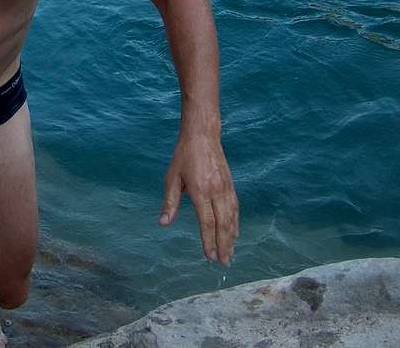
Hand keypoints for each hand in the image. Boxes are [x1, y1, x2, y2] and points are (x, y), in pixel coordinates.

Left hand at [159, 133, 238, 264]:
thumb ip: (170, 202)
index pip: (206, 222)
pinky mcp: (230, 184)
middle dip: (224, 245)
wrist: (203, 135)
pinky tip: (235, 233)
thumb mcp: (172, 177)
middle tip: (224, 263)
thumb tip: (163, 223)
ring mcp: (226, 188)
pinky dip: (236, 222)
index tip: (209, 257)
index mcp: (201, 191)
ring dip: (231, 237)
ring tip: (230, 253)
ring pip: (232, 217)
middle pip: (223, 224)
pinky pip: (235, 208)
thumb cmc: (184, 155)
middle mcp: (216, 191)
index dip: (208, 241)